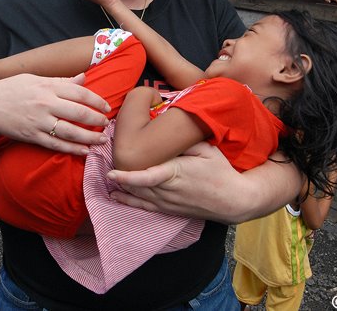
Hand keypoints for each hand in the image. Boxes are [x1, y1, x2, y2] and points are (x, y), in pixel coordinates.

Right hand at [0, 73, 109, 155]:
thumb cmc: (10, 89)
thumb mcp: (34, 79)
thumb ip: (60, 81)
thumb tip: (83, 78)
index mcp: (46, 86)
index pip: (79, 92)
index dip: (96, 100)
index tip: (106, 106)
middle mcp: (44, 103)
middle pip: (78, 112)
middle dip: (96, 119)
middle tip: (107, 123)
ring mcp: (38, 121)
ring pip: (70, 131)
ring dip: (89, 137)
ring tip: (101, 140)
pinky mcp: (32, 136)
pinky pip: (56, 144)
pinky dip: (72, 149)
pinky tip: (84, 151)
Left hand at [108, 143, 300, 222]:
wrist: (233, 200)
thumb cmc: (220, 171)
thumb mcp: (207, 150)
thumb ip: (185, 141)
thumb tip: (168, 127)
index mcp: (176, 173)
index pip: (147, 177)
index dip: (128, 178)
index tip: (112, 173)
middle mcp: (168, 190)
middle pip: (137, 185)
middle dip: (119, 176)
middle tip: (104, 163)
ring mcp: (167, 202)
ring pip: (138, 195)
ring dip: (121, 187)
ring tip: (105, 177)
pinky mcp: (168, 209)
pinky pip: (144, 206)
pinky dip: (128, 201)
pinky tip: (115, 196)